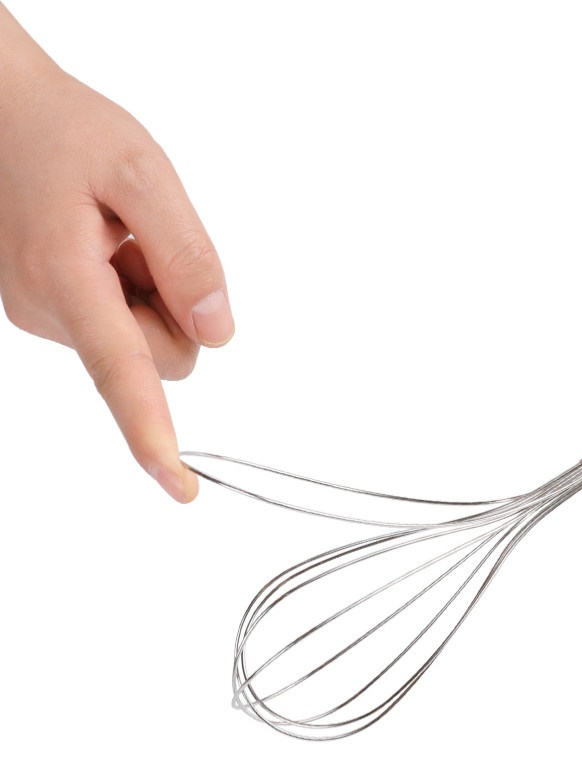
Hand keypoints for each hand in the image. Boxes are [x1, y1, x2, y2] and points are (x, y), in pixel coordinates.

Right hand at [0, 5, 232, 501]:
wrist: (2, 111)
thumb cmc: (66, 131)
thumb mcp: (142, 172)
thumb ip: (187, 255)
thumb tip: (217, 331)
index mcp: (64, 279)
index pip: (121, 372)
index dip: (152, 432)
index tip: (178, 486)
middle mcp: (47, 313)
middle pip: (160, 359)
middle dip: (177, 313)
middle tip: (148, 244)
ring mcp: (44, 316)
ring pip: (144, 345)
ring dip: (155, 296)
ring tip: (119, 236)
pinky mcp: (52, 311)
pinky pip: (123, 325)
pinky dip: (134, 290)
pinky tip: (105, 245)